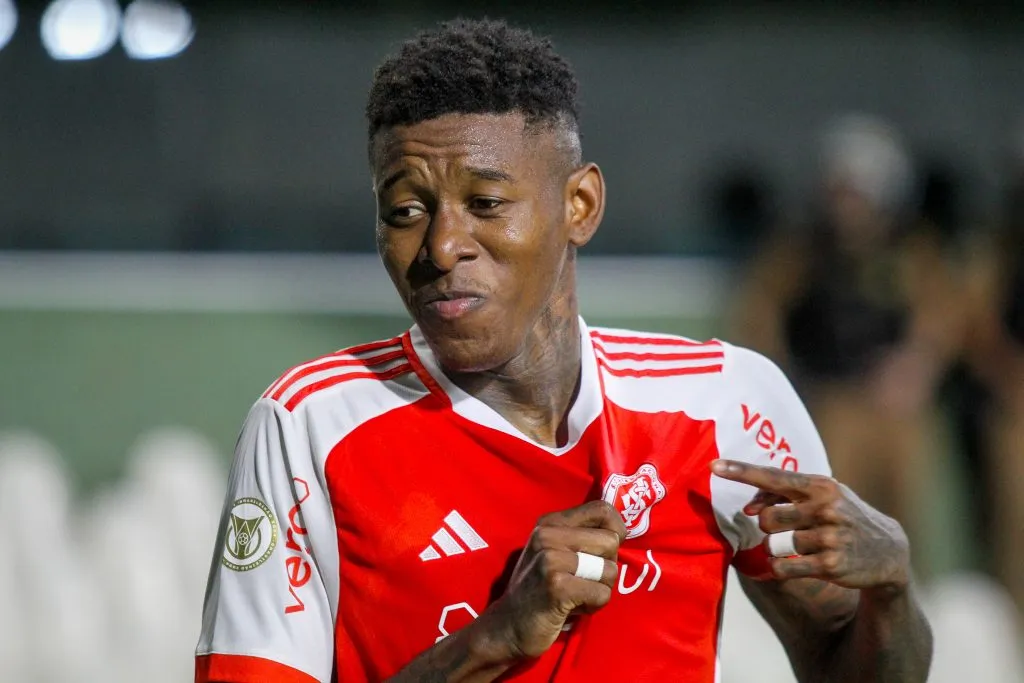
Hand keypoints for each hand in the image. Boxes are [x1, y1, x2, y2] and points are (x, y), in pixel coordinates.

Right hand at [478, 500, 625, 660]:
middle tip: (584, 582)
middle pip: (611, 541)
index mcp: (550, 523)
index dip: (617, 529)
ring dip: (600, 589)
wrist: (507, 627)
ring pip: (609, 569)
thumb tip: (621, 532)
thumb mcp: (554, 553)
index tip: (607, 551)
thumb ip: (582, 537)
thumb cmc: (539, 591)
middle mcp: (548, 535)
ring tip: (576, 596)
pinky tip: (572, 609)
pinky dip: (593, 606)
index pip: (602, 509)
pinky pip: (601, 594)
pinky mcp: (556, 586)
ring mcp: (550, 559)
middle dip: (606, 568)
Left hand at [711, 460, 910, 591]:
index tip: (714, 466)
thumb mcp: (822, 496)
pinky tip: (799, 564)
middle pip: (767, 518)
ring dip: (778, 548)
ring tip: (803, 545)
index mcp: (821, 486)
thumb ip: (783, 494)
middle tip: (786, 527)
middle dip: (767, 525)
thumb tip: (747, 508)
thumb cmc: (841, 516)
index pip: (774, 476)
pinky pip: (781, 568)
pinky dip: (780, 568)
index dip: (741, 472)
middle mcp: (826, 508)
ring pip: (774, 544)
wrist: (889, 551)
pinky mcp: (830, 565)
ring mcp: (829, 537)